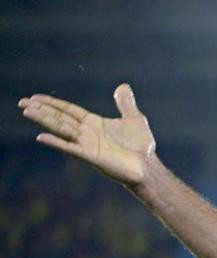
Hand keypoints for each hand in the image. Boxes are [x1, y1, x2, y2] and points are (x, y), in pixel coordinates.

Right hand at [18, 83, 155, 184]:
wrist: (147, 166)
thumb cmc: (141, 146)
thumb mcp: (134, 119)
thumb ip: (126, 104)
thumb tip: (123, 86)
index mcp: (94, 123)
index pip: (68, 110)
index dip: (52, 103)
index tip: (35, 97)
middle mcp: (87, 132)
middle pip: (60, 118)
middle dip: (41, 109)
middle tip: (22, 102)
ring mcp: (87, 144)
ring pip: (61, 129)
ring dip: (43, 120)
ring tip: (26, 111)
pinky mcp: (90, 156)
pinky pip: (70, 148)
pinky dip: (56, 142)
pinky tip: (40, 137)